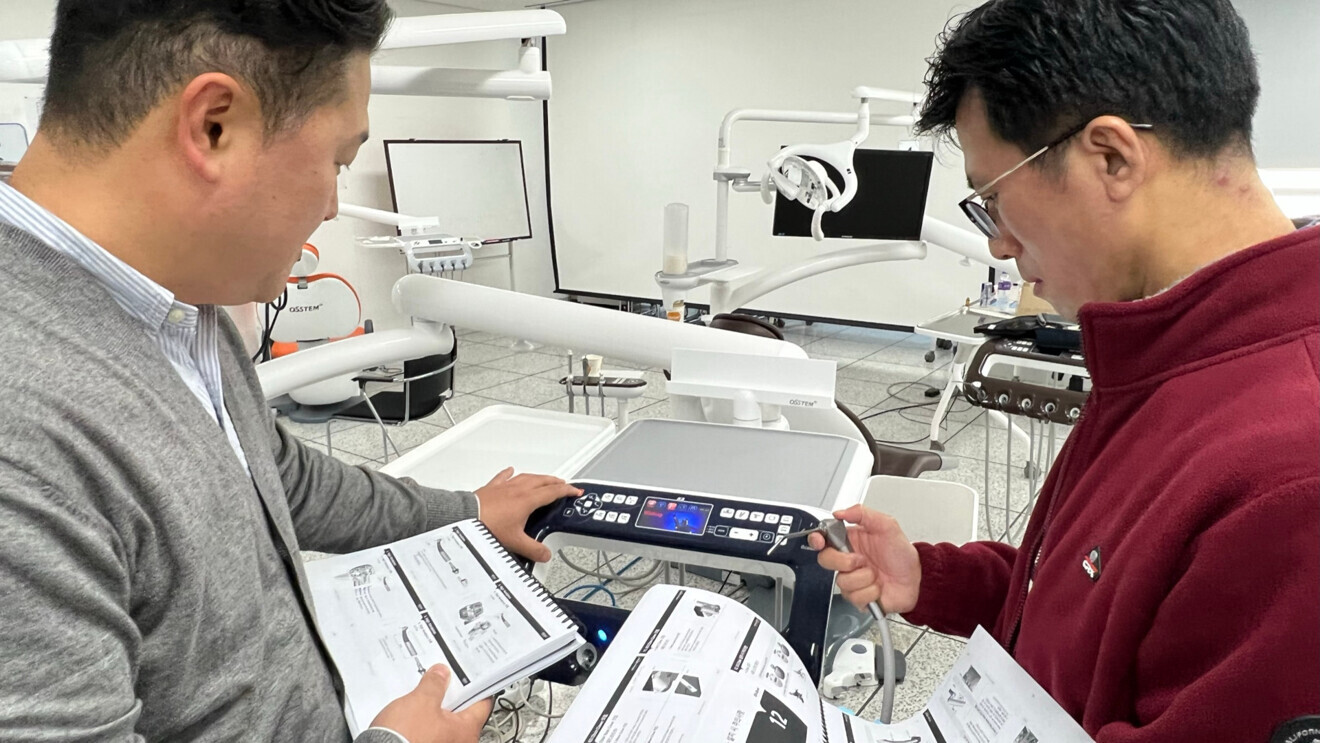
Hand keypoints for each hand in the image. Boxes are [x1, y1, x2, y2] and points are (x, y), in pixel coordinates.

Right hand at [369, 665, 492, 742]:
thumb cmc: (405, 738)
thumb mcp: (421, 701)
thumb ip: (434, 685)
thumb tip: (441, 674)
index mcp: (466, 731)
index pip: (482, 704)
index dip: (477, 686)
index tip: (472, 674)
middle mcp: (458, 742)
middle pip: (461, 712)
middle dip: (451, 695)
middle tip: (443, 678)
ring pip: (443, 721)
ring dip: (434, 708)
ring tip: (423, 692)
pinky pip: (429, 731)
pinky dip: (423, 720)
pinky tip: (412, 711)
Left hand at [476, 467, 581, 562]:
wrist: (464, 517)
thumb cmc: (487, 525)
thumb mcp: (515, 542)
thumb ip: (533, 549)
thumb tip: (545, 554)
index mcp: (527, 500)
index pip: (553, 492)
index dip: (567, 490)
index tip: (575, 490)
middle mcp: (518, 489)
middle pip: (542, 480)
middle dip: (555, 481)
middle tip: (564, 484)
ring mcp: (504, 486)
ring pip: (527, 477)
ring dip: (538, 477)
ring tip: (544, 479)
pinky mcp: (492, 487)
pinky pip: (504, 477)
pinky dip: (511, 474)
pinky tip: (511, 471)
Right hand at [808, 505, 920, 614]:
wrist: (917, 580)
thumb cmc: (902, 555)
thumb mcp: (887, 526)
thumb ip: (864, 514)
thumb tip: (841, 512)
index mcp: (850, 542)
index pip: (823, 539)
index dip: (816, 539)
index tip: (819, 540)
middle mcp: (847, 561)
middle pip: (826, 560)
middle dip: (845, 561)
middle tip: (862, 560)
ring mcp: (852, 580)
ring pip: (842, 582)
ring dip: (865, 578)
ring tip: (876, 575)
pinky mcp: (858, 597)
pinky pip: (855, 597)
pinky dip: (871, 592)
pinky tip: (878, 587)